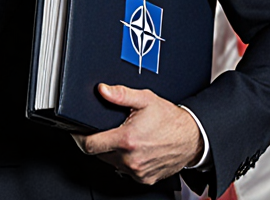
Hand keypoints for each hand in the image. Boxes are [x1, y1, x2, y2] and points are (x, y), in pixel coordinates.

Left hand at [73, 84, 204, 184]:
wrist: (193, 138)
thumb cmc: (170, 120)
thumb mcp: (145, 99)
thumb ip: (121, 94)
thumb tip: (102, 90)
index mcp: (127, 139)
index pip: (89, 145)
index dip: (79, 137)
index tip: (77, 132)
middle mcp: (130, 159)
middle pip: (99, 154)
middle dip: (100, 141)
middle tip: (111, 130)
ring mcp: (137, 171)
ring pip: (112, 163)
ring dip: (113, 152)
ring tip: (127, 138)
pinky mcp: (144, 179)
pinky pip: (126, 171)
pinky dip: (126, 161)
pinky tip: (136, 149)